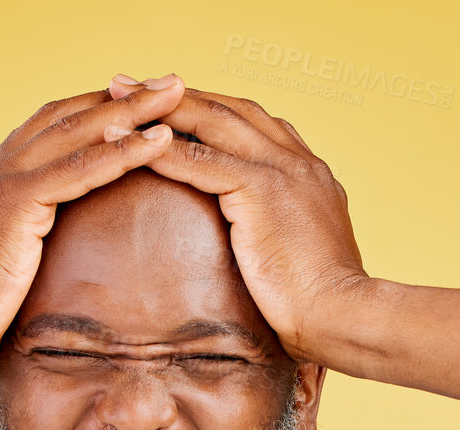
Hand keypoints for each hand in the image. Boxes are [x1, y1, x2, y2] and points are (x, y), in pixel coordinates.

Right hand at [0, 78, 187, 372]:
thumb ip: (16, 243)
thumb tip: (39, 257)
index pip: (47, 129)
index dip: (91, 112)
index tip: (134, 104)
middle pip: (67, 116)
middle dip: (121, 97)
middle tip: (169, 82)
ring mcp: (2, 180)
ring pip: (78, 132)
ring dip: (133, 110)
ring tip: (176, 93)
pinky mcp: (15, 202)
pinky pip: (81, 169)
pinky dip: (124, 152)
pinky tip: (161, 140)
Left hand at [108, 75, 371, 364]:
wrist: (344, 317)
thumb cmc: (324, 307)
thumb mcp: (302, 256)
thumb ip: (281, 235)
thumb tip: (257, 251)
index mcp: (308, 173)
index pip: (253, 124)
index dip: (209, 109)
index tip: (172, 104)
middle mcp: (297, 161)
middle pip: (229, 109)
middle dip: (177, 94)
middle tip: (129, 84)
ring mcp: (282, 170)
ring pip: (213, 122)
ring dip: (160, 108)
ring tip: (115, 96)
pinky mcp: (262, 190)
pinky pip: (201, 161)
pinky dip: (161, 150)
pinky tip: (128, 143)